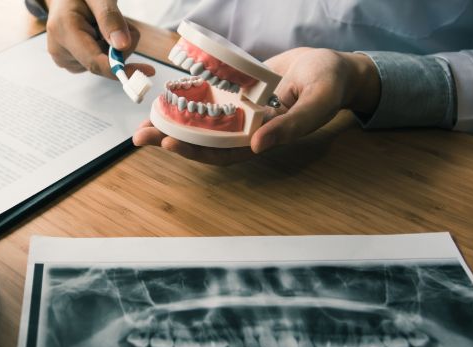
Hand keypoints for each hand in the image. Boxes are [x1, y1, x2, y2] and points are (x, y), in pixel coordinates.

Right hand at [45, 0, 154, 77]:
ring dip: (112, 47)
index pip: (94, 61)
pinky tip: (95, 34)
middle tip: (121, 22)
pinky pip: (97, 62)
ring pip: (102, 64)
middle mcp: (59, 49)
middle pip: (102, 63)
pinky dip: (104, 49)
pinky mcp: (69, 62)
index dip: (121, 69)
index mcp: (63, 29)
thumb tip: (122, 46)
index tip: (146, 71)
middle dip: (120, 48)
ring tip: (100, 24)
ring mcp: (63, 58)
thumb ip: (110, 18)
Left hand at [133, 48, 380, 164]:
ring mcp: (237, 111)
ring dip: (172, 122)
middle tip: (139, 136)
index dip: (195, 152)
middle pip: (202, 140)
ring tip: (143, 121)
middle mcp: (244, 129)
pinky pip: (206, 97)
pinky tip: (165, 95)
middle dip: (170, 139)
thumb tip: (259, 146)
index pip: (222, 153)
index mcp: (262, 138)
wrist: (332, 67)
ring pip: (199, 121)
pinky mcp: (234, 91)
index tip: (169, 144)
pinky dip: (186, 98)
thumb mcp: (317, 102)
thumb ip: (292, 125)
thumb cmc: (330, 84)